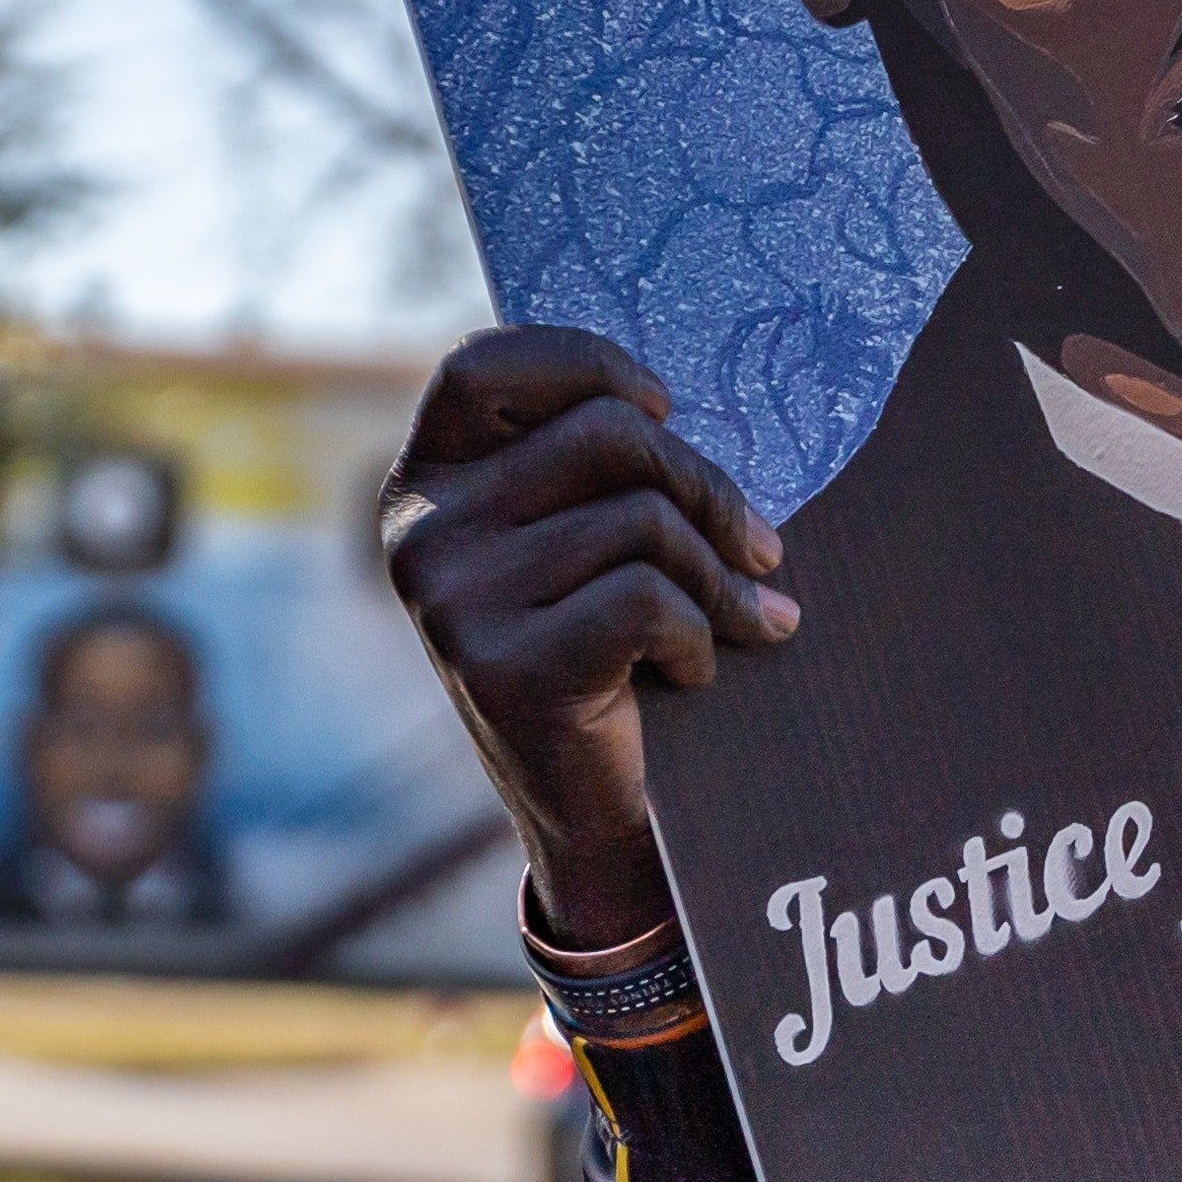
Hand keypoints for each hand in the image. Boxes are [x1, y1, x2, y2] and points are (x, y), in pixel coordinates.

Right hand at [382, 328, 795, 947]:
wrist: (588, 817)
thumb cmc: (603, 657)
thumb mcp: (576, 545)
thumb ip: (589, 471)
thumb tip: (671, 398)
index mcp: (425, 487)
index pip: (484, 367)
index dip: (587, 364)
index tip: (664, 408)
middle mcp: (421, 534)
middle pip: (606, 435)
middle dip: (708, 488)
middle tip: (760, 547)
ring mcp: (452, 602)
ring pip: (644, 520)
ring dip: (720, 578)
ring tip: (741, 620)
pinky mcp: (504, 668)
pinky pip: (649, 599)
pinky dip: (700, 636)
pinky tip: (689, 672)